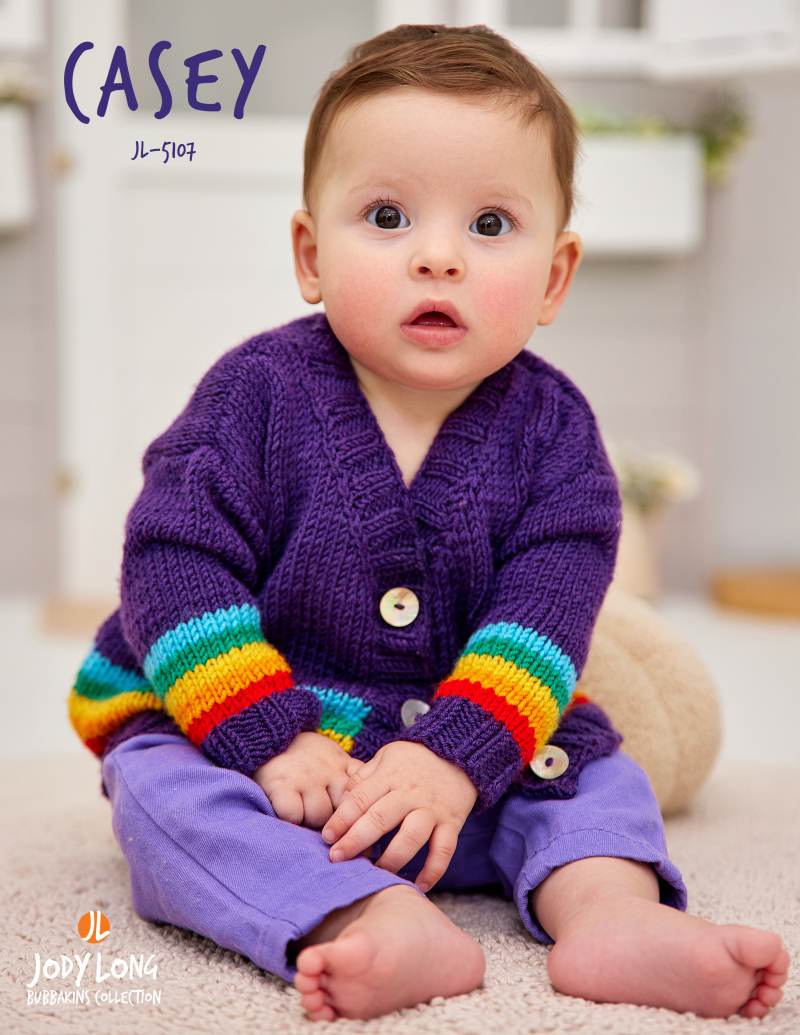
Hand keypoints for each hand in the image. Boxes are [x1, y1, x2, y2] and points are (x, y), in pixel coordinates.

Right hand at [252, 731, 365, 829]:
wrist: (269, 735)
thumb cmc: (304, 755)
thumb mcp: (333, 757)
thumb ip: (351, 775)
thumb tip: (370, 808)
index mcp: (343, 765)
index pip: (362, 792)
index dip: (360, 812)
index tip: (357, 824)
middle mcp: (327, 771)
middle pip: (343, 810)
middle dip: (336, 821)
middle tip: (326, 823)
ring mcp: (305, 778)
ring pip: (319, 815)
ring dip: (311, 820)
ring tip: (303, 814)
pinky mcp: (281, 785)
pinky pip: (293, 815)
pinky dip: (290, 818)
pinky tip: (288, 812)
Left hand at [320, 740, 478, 891]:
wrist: (459, 753)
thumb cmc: (414, 759)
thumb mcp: (386, 756)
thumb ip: (364, 777)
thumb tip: (341, 799)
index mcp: (389, 777)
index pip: (360, 798)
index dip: (341, 819)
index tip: (327, 837)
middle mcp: (409, 794)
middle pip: (380, 819)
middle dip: (356, 841)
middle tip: (337, 859)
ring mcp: (432, 809)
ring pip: (411, 837)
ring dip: (392, 859)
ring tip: (377, 873)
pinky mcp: (452, 822)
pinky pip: (445, 850)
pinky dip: (434, 870)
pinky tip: (420, 886)